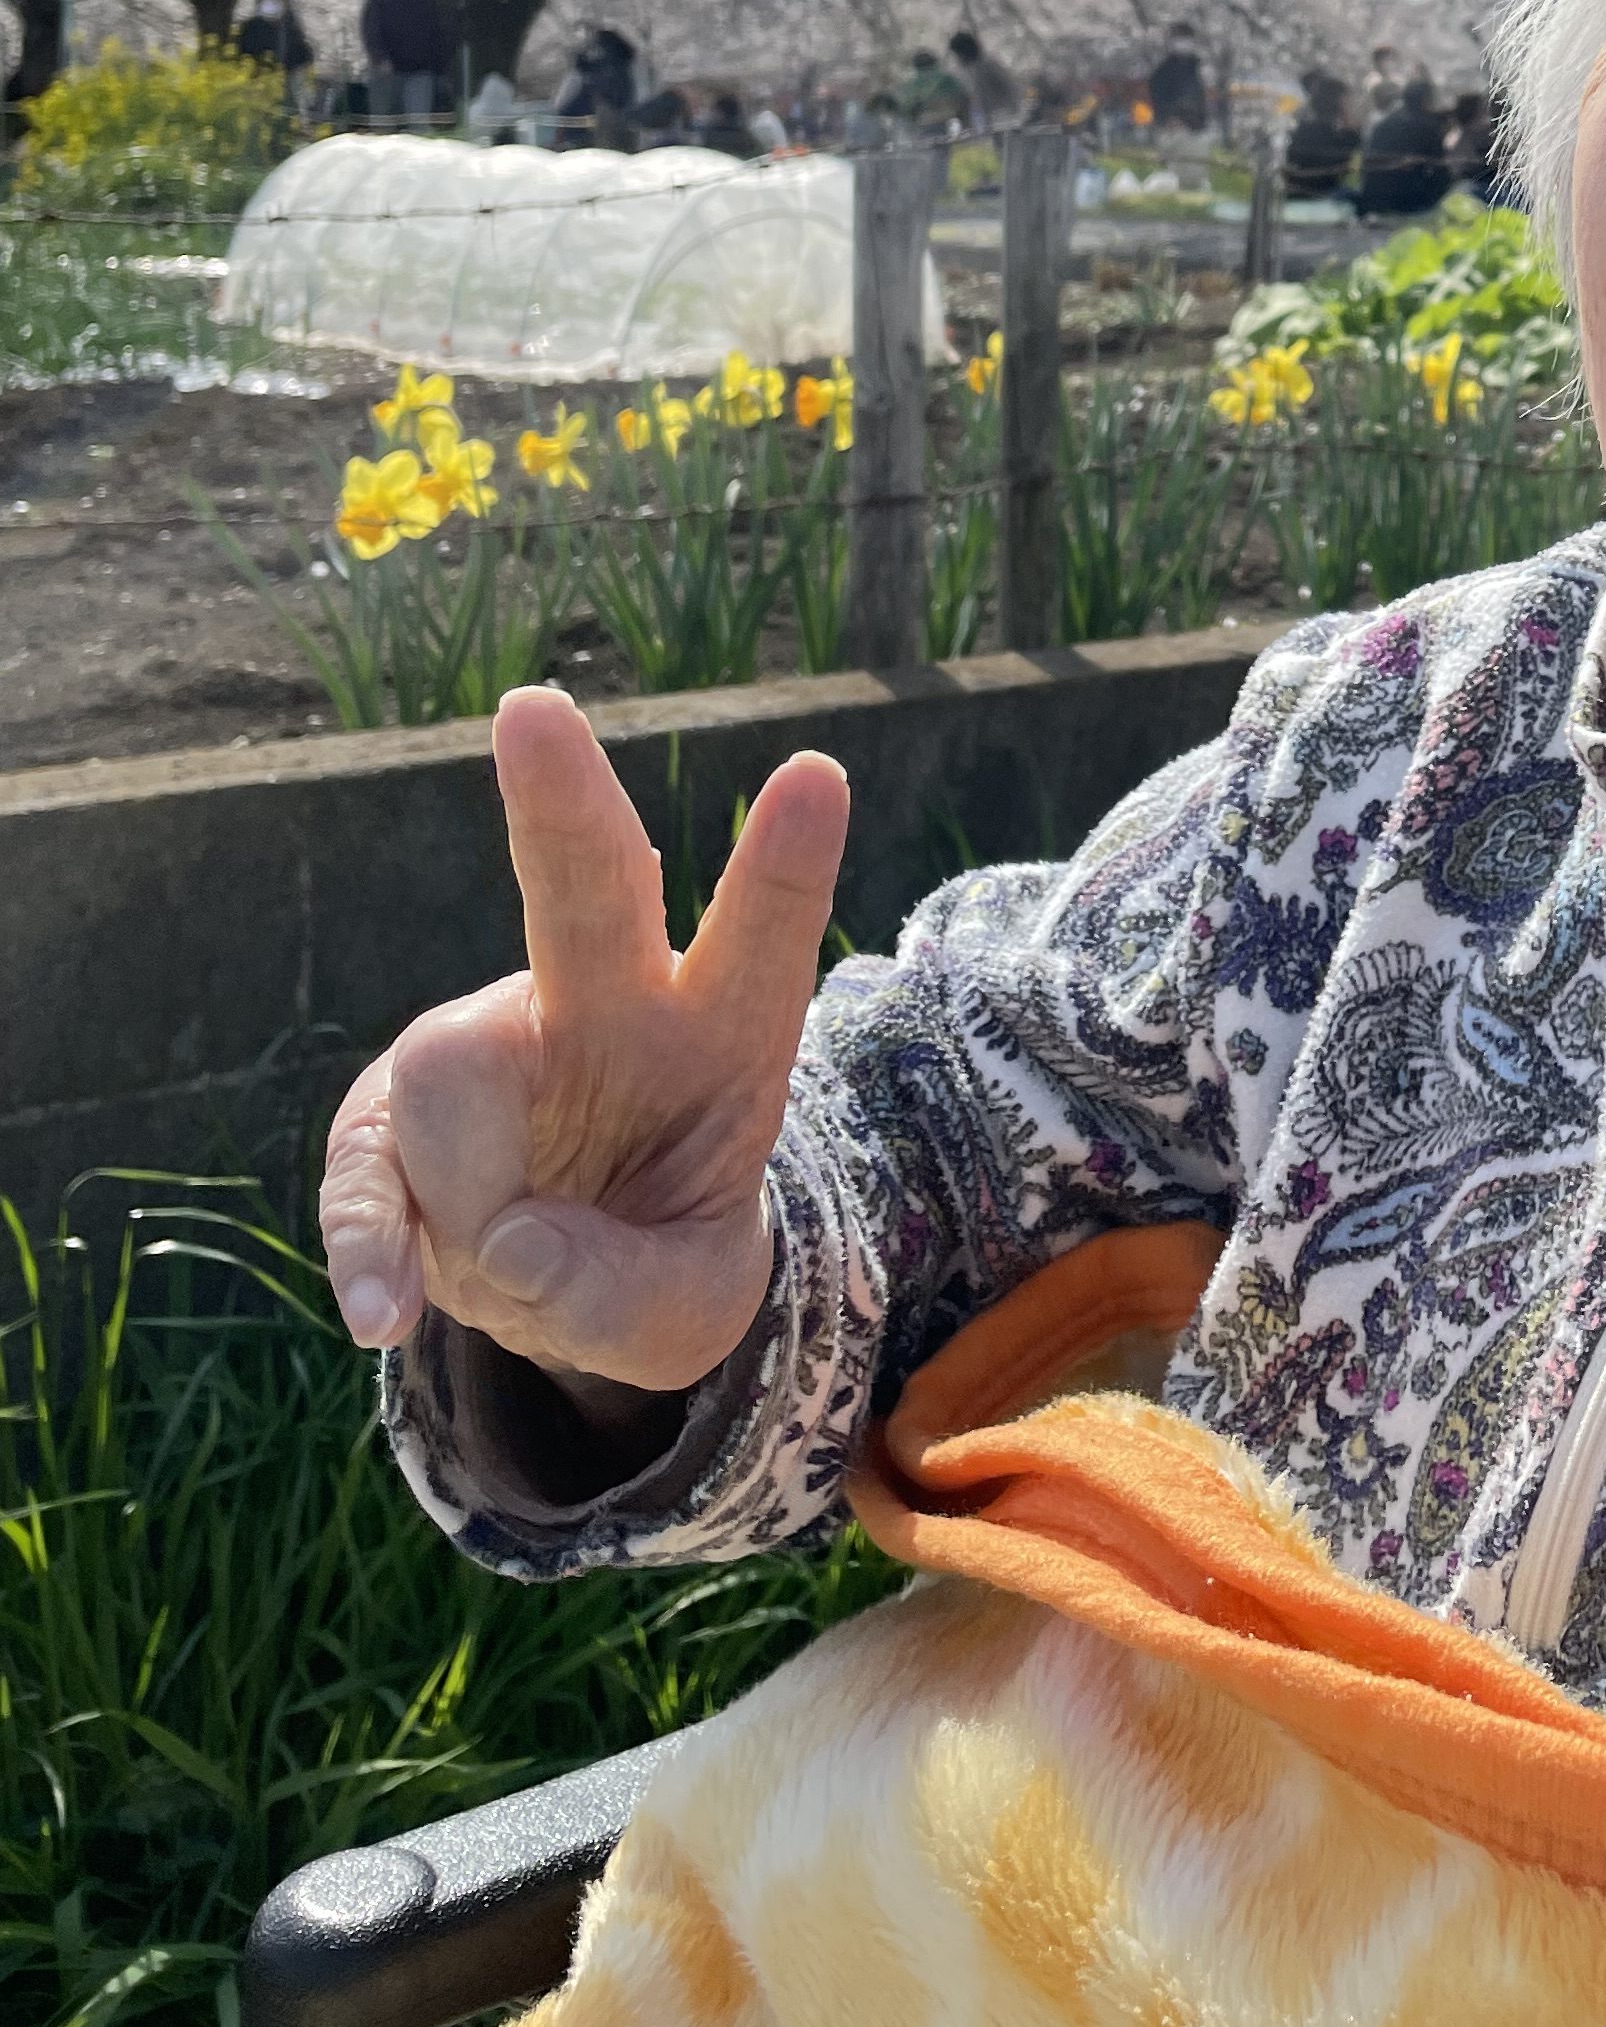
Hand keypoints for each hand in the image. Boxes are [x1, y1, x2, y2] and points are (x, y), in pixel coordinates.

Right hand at [318, 686, 849, 1398]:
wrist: (558, 1285)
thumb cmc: (657, 1259)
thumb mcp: (687, 1316)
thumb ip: (624, 1295)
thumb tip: (511, 1246)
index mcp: (722, 1033)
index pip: (763, 939)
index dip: (785, 866)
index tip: (817, 774)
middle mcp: (608, 1003)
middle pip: (587, 888)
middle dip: (562, 801)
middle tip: (532, 710)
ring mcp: (493, 1043)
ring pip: (449, 1073)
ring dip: (474, 1205)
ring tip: (520, 1274)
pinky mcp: (395, 1111)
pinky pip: (366, 1165)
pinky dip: (370, 1245)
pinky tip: (387, 1313)